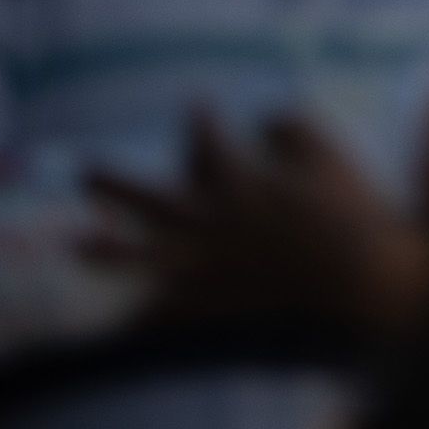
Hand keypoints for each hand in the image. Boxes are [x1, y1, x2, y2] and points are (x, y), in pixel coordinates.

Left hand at [84, 110, 428, 332]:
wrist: (353, 286)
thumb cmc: (348, 218)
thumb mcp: (329, 158)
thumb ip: (294, 129)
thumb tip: (268, 112)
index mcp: (241, 186)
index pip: (210, 144)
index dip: (199, 121)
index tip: (194, 100)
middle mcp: (211, 226)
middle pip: (153, 200)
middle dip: (117, 182)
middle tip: (84, 170)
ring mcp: (207, 271)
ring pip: (143, 258)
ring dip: (107, 252)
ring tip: (75, 246)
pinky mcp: (213, 310)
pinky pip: (164, 316)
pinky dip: (142, 321)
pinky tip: (120, 327)